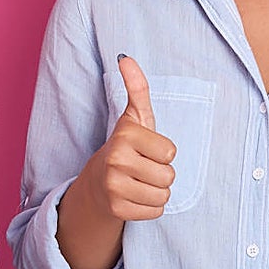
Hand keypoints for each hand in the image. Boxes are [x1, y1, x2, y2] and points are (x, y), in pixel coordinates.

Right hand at [76, 55, 176, 221]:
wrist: (98, 182)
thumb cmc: (126, 147)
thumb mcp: (134, 118)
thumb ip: (137, 88)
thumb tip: (126, 58)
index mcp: (124, 136)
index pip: (170, 153)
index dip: (163, 152)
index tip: (146, 149)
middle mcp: (116, 161)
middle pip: (169, 175)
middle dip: (161, 173)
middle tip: (142, 168)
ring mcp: (114, 187)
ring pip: (163, 195)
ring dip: (157, 191)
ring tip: (139, 182)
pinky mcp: (117, 209)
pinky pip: (155, 211)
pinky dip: (150, 207)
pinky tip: (135, 196)